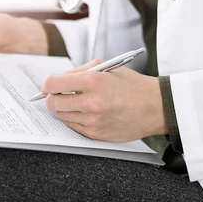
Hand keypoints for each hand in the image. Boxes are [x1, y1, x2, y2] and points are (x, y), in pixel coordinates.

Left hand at [42, 60, 167, 141]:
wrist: (154, 107)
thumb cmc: (130, 85)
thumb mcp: (106, 67)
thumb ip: (79, 71)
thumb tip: (58, 80)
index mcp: (93, 80)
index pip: (53, 84)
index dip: (47, 84)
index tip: (49, 85)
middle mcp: (91, 102)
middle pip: (52, 103)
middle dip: (52, 98)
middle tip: (60, 95)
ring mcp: (93, 120)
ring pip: (61, 116)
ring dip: (64, 109)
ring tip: (78, 102)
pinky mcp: (96, 134)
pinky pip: (73, 126)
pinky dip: (75, 118)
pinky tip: (87, 112)